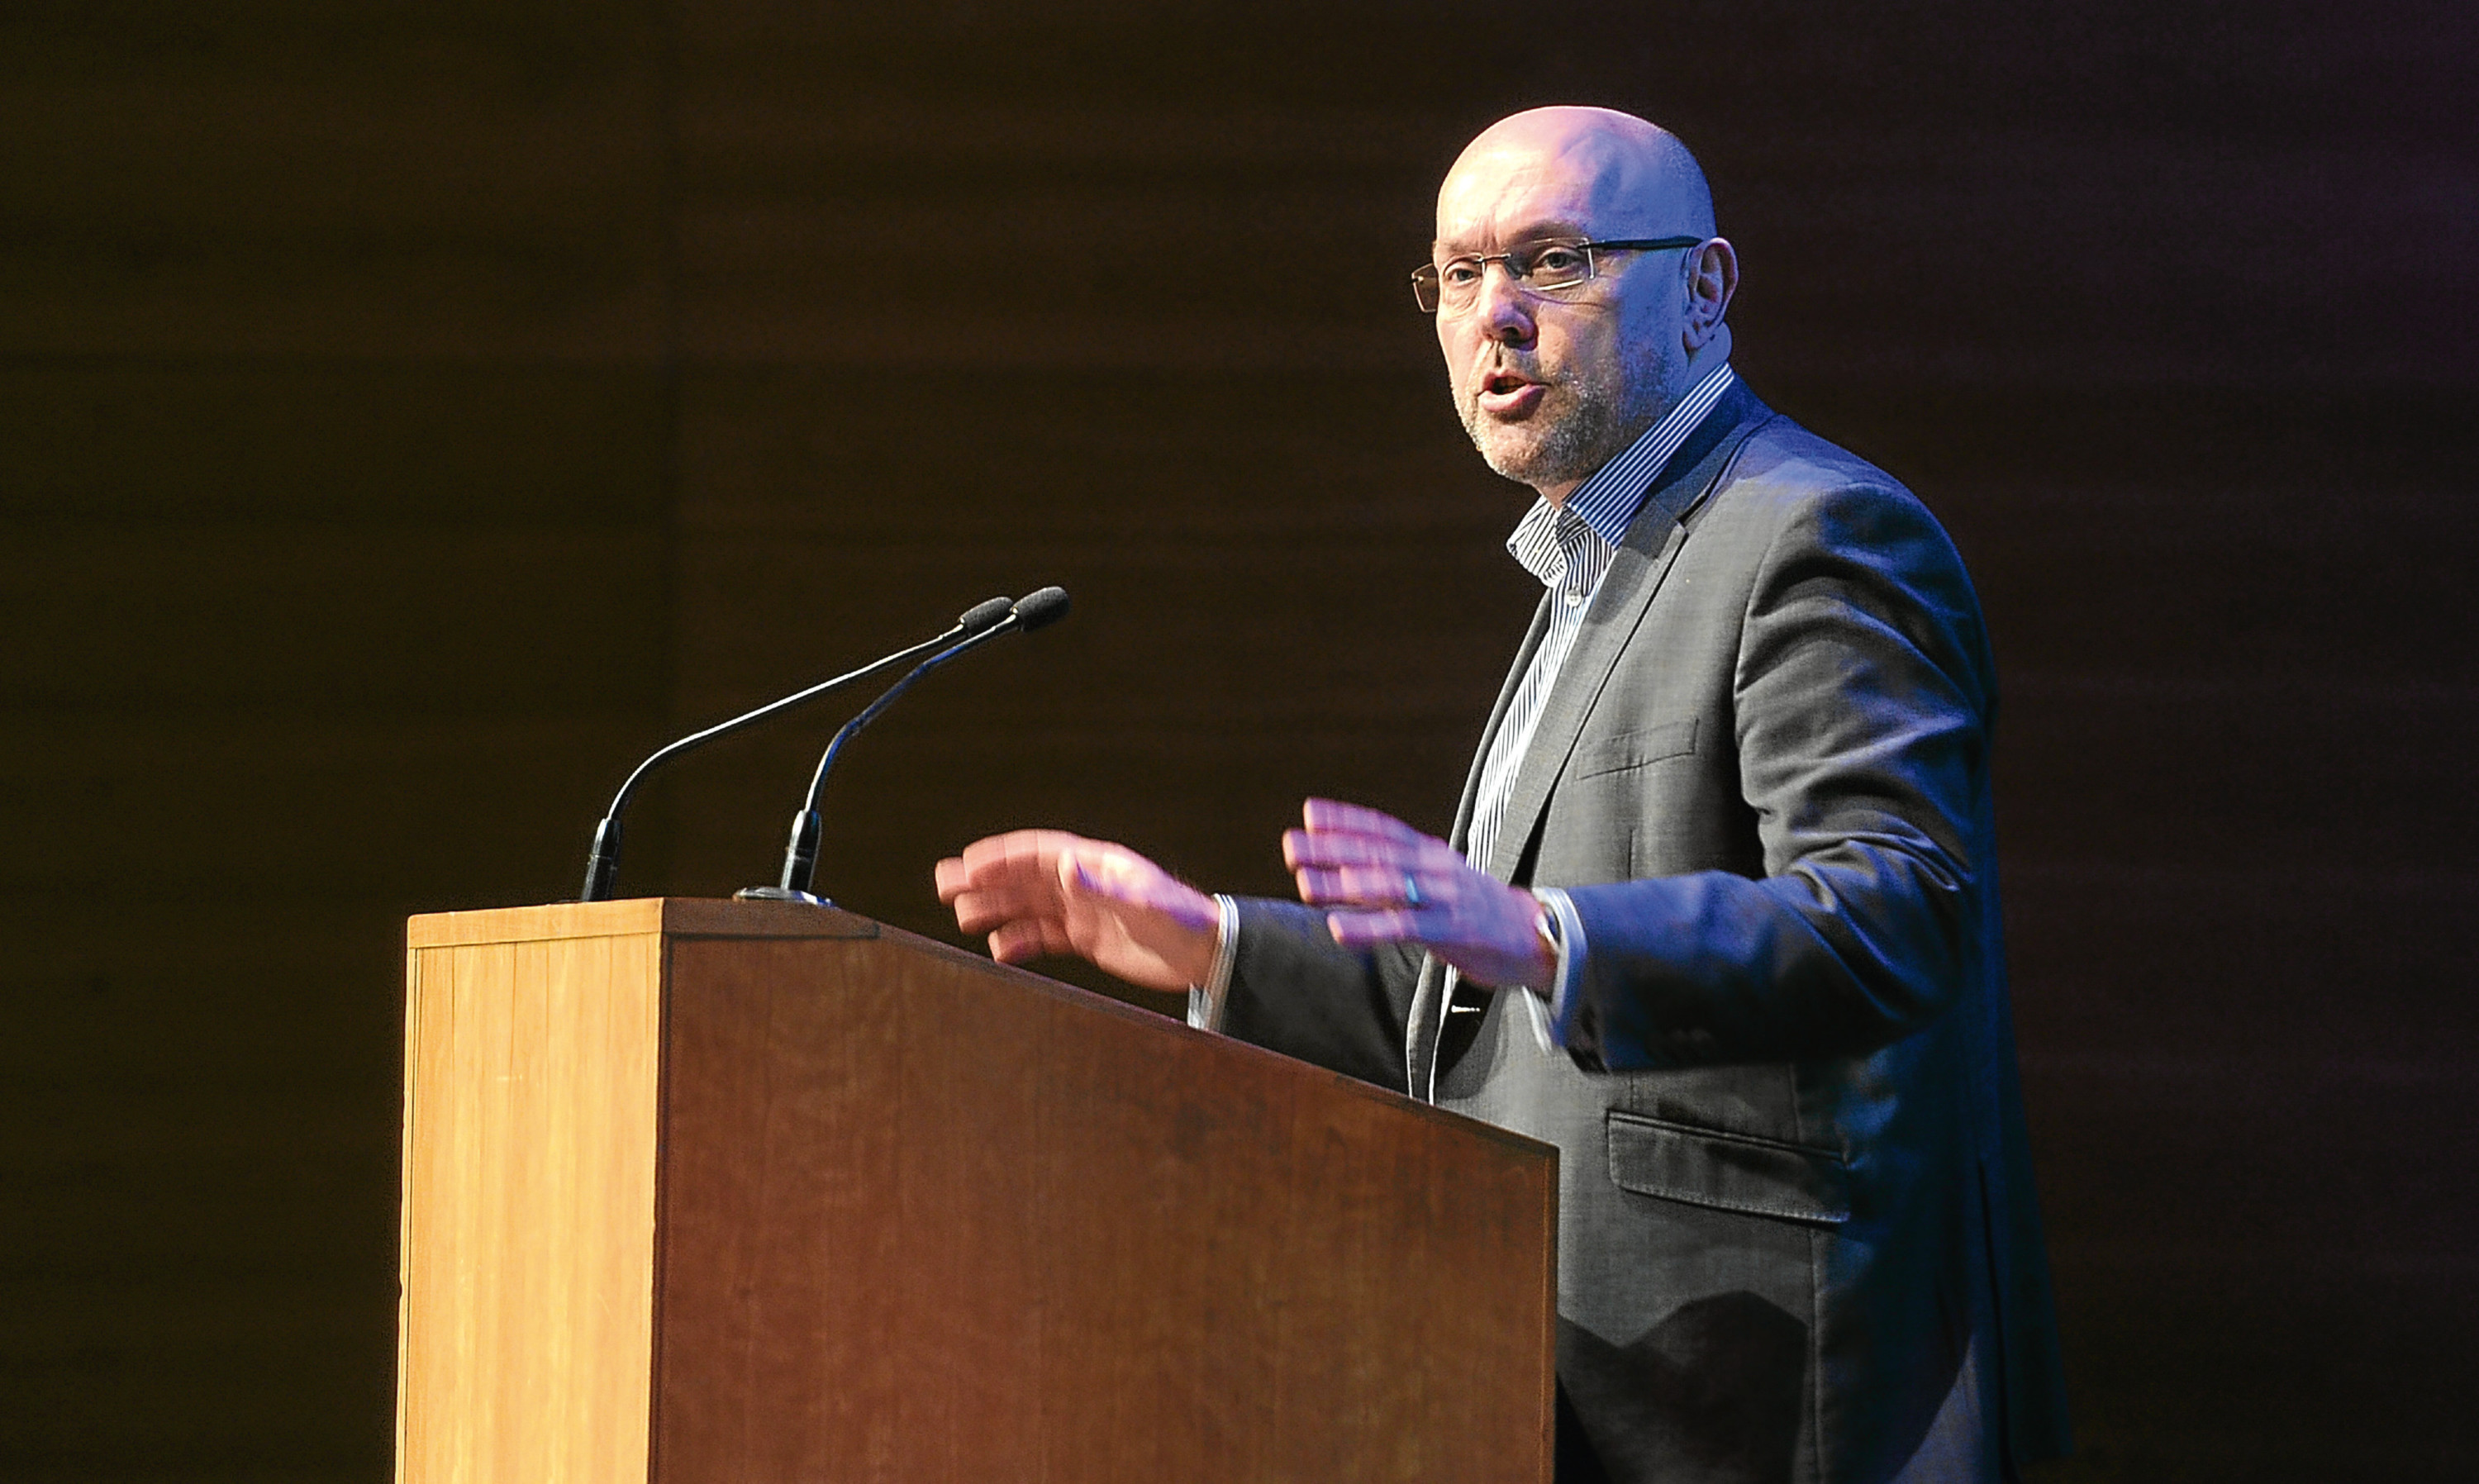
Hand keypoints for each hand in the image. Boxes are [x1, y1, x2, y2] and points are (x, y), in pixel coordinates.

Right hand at [935, 829, 1219, 992]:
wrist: (1206, 952)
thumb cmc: (1181, 918)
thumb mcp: (1142, 901)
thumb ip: (1102, 885)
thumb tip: (1063, 864)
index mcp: (1095, 864)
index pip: (1039, 853)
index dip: (1002, 857)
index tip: (968, 865)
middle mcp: (1084, 883)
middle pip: (1025, 877)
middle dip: (985, 879)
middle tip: (944, 884)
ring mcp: (1084, 910)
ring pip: (1029, 905)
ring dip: (996, 908)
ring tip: (962, 916)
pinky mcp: (1089, 938)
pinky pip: (1045, 936)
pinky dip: (1020, 941)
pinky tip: (998, 950)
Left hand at [1282, 798, 1555, 989]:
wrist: (1536, 936)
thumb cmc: (1479, 911)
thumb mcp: (1441, 880)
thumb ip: (1401, 874)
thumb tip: (1353, 869)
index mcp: (1432, 853)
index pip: (1384, 829)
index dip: (1346, 819)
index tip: (1310, 813)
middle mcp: (1434, 868)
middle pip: (1376, 853)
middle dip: (1330, 848)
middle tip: (1292, 845)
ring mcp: (1442, 898)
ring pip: (1385, 887)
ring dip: (1341, 886)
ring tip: (1305, 884)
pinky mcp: (1449, 931)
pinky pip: (1402, 927)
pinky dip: (1367, 928)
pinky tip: (1338, 930)